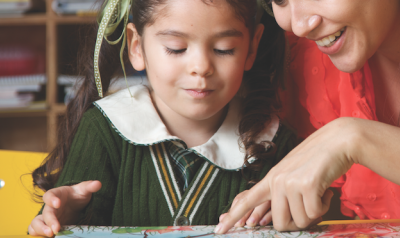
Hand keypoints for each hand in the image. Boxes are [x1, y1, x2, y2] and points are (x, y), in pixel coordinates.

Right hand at [28, 180, 101, 236]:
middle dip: (50, 221)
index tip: (58, 203)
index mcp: (56, 195)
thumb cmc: (77, 195)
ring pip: (36, 223)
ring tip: (50, 235)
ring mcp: (47, 218)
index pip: (49, 195)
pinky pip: (36, 231)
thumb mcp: (83, 190)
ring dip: (40, 229)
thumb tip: (98, 183)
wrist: (74, 204)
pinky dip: (39, 235)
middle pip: (45, 213)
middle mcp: (49, 207)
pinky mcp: (48, 227)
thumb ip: (89, 187)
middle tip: (56, 228)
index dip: (51, 199)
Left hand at [215, 118, 355, 233]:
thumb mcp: (292, 174)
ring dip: (314, 213)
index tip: (219, 229)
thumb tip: (270, 219)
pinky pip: (315, 213)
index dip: (233, 216)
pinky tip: (326, 191)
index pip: (247, 200)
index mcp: (271, 179)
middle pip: (280, 223)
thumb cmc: (317, 160)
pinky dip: (325, 207)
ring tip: (319, 194)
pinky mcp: (306, 185)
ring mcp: (290, 182)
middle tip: (310, 209)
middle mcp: (277, 181)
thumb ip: (281, 194)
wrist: (338, 140)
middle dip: (297, 223)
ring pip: (300, 221)